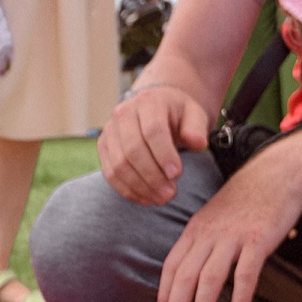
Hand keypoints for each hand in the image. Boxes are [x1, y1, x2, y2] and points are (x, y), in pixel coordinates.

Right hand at [98, 84, 210, 206]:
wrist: (156, 109)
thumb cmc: (178, 115)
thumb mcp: (194, 115)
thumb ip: (196, 129)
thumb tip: (198, 143)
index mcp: (148, 102)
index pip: (152, 131)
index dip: (164, 155)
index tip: (177, 175)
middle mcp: (124, 114)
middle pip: (133, 150)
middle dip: (152, 176)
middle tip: (170, 194)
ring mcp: (110, 131)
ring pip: (119, 165)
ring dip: (140, 187)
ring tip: (161, 199)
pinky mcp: (103, 147)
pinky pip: (110, 173)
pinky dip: (127, 190)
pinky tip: (145, 198)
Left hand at [156, 148, 301, 301]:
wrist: (277, 174)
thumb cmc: (245, 200)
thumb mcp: (213, 217)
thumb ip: (201, 242)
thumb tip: (191, 271)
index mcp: (195, 230)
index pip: (171, 264)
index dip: (164, 291)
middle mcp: (209, 234)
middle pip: (185, 275)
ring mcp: (233, 236)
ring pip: (210, 277)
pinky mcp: (258, 239)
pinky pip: (246, 273)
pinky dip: (240, 297)